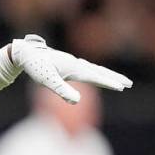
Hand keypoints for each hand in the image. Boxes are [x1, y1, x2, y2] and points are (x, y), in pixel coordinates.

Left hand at [11, 34, 132, 103]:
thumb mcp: (47, 80)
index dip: (109, 82)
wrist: (25, 53)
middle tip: (129, 84)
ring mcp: (72, 62)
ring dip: (106, 74)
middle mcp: (75, 64)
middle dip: (114, 77)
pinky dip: (96, 71)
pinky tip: (94, 73)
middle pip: (99, 71)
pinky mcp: (67, 62)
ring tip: (117, 79)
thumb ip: (62, 90)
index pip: (95, 77)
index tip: (123, 87)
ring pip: (94, 68)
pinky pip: (86, 67)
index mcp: (74, 68)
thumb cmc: (35, 67)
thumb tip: (76, 101)